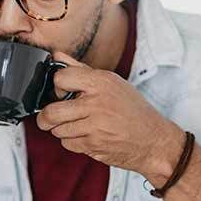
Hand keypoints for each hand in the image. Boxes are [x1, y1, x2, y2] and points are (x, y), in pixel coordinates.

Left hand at [39, 52, 183, 181]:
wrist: (154, 141)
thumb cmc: (133, 110)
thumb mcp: (112, 83)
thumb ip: (81, 70)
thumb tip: (56, 56)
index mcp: (101, 82)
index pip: (60, 78)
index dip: (57, 86)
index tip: (61, 93)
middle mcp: (97, 102)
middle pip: (51, 111)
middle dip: (46, 117)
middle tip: (50, 117)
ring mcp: (95, 125)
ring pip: (57, 129)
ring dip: (62, 130)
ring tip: (78, 126)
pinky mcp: (94, 145)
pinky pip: (67, 143)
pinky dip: (72, 142)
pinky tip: (87, 136)